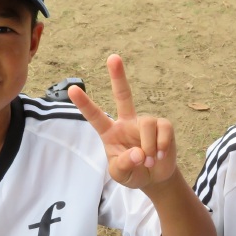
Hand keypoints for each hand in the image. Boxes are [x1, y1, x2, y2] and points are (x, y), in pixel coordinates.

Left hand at [68, 54, 176, 189]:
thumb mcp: (121, 175)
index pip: (95, 116)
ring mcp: (145, 123)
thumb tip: (138, 152)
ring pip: (147, 123)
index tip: (72, 90)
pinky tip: (160, 155)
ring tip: (149, 160)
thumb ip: (124, 165)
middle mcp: (127, 122)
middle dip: (118, 77)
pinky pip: (163, 128)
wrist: (155, 178)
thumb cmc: (133, 173)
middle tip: (113, 57)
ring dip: (149, 145)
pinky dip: (162, 144)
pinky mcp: (163, 126)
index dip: (84, 104)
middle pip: (123, 95)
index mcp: (110, 132)